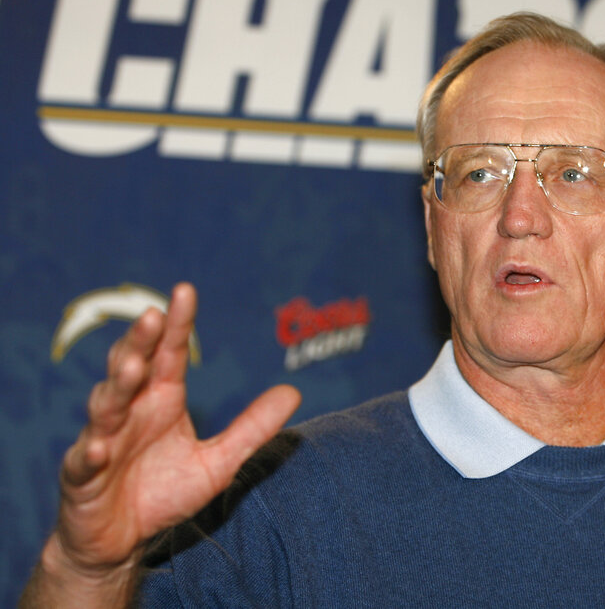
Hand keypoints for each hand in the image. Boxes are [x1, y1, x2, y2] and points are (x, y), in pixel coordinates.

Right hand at [21, 283, 301, 606]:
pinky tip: (100, 446)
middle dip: (140, 341)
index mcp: (161, 399)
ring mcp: (101, 440)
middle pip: (131, 366)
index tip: (186, 290)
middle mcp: (129, 411)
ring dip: (117, 387)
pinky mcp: (82, 476)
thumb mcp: (219, 461)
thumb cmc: (164, 491)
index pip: (169, 353)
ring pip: (105, 405)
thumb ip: (253, 427)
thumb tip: (295, 392)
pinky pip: (83, 461)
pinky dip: (91, 451)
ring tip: (133, 368)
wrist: (121, 541)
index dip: (177, 324)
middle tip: (153, 316)